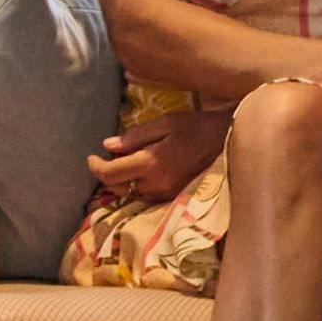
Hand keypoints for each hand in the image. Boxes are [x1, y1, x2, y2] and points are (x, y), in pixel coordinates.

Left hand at [83, 114, 223, 202]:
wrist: (230, 141)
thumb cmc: (197, 127)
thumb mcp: (166, 123)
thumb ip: (135, 136)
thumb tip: (107, 145)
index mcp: (151, 163)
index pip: (111, 174)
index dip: (95, 167)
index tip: (91, 157)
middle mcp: (157, 184)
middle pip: (118, 187)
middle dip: (110, 173)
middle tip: (113, 155)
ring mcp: (167, 194)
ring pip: (133, 193)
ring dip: (126, 180)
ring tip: (132, 162)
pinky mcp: (175, 197)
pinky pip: (148, 195)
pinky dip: (141, 185)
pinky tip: (147, 171)